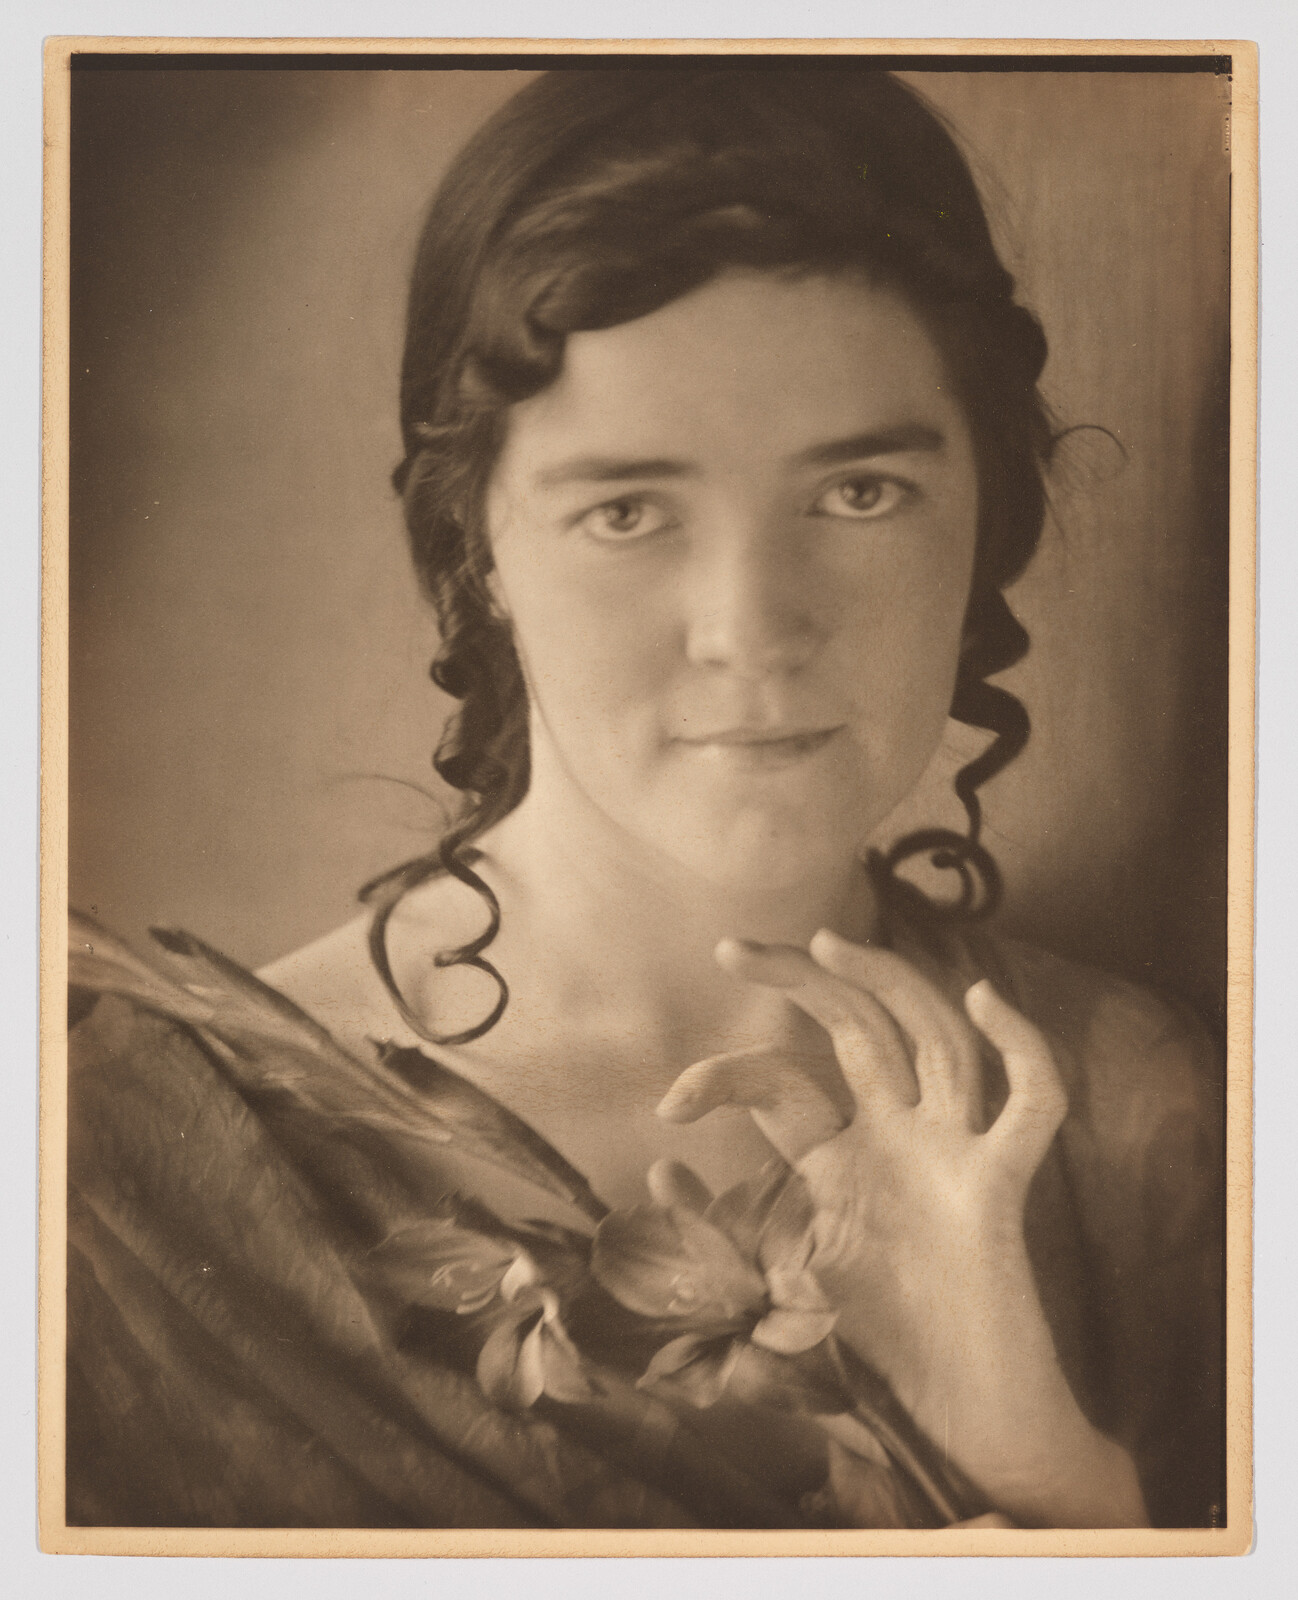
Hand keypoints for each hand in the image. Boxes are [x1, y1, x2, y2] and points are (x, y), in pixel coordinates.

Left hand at [657, 929, 1146, 1528]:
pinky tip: (983, 999)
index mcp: (838, 1155)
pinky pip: (1030, 1104)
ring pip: (933, 1036)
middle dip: (798, 977)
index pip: (781, 1081)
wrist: (950, 1411)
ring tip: (826, 942)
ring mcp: (950, 1152)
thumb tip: (663, 1170)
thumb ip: (717, 1228)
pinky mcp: (999, 1185)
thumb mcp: (766, 1277)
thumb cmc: (867, 1346)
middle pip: (857, 1027)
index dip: (722, 1078)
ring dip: (888, 982)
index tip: (669, 1110)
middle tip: (730, 947)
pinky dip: (1021, 1048)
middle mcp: (895, 1136)